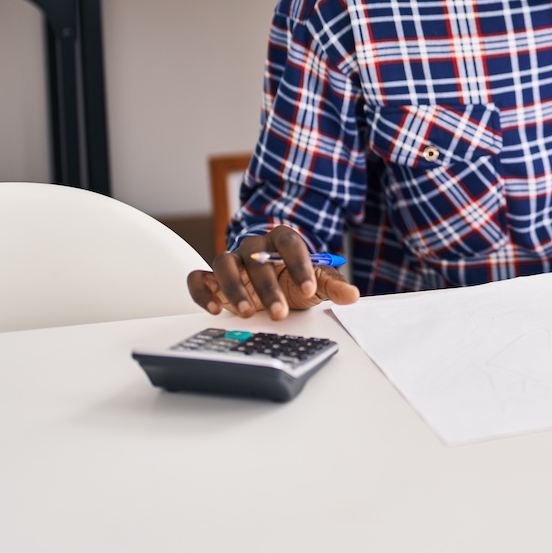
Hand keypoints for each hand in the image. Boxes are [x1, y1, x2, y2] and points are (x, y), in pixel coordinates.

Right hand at [186, 224, 359, 319]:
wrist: (272, 282)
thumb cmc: (293, 279)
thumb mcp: (316, 282)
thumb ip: (333, 286)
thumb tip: (353, 295)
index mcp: (282, 239)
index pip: (289, 243)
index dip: (298, 264)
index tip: (309, 288)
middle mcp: (253, 245)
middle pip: (257, 259)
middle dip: (268, 288)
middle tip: (279, 313)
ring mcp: (231, 259)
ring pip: (224, 264)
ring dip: (233, 288)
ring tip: (246, 313)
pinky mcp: (211, 276)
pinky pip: (198, 278)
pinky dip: (202, 291)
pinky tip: (215, 309)